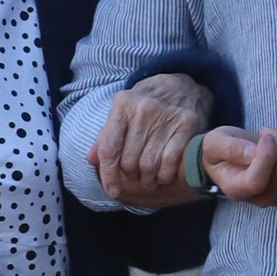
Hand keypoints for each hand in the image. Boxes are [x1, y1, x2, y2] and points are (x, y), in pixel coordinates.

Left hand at [89, 70, 215, 206]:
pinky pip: (170, 161)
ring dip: (148, 180)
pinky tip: (163, 176)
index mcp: (122, 104)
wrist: (182, 85)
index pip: (109, 148)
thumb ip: (106, 135)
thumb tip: (90, 159)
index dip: (108, 175)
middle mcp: (142, 108)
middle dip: (131, 176)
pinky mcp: (186, 123)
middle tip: (135, 177)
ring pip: (149, 165)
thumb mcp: (123, 112)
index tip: (112, 190)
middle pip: (129, 161)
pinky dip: (164, 175)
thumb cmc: (146, 104)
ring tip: (149, 180)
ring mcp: (166, 115)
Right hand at [201, 124, 276, 207]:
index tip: (263, 134)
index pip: (258, 181)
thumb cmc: (222, 150)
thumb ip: (231, 148)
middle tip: (267, 135)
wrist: (232, 158)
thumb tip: (254, 153)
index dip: (266, 154)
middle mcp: (262, 199)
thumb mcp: (216, 142)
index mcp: (238, 189)